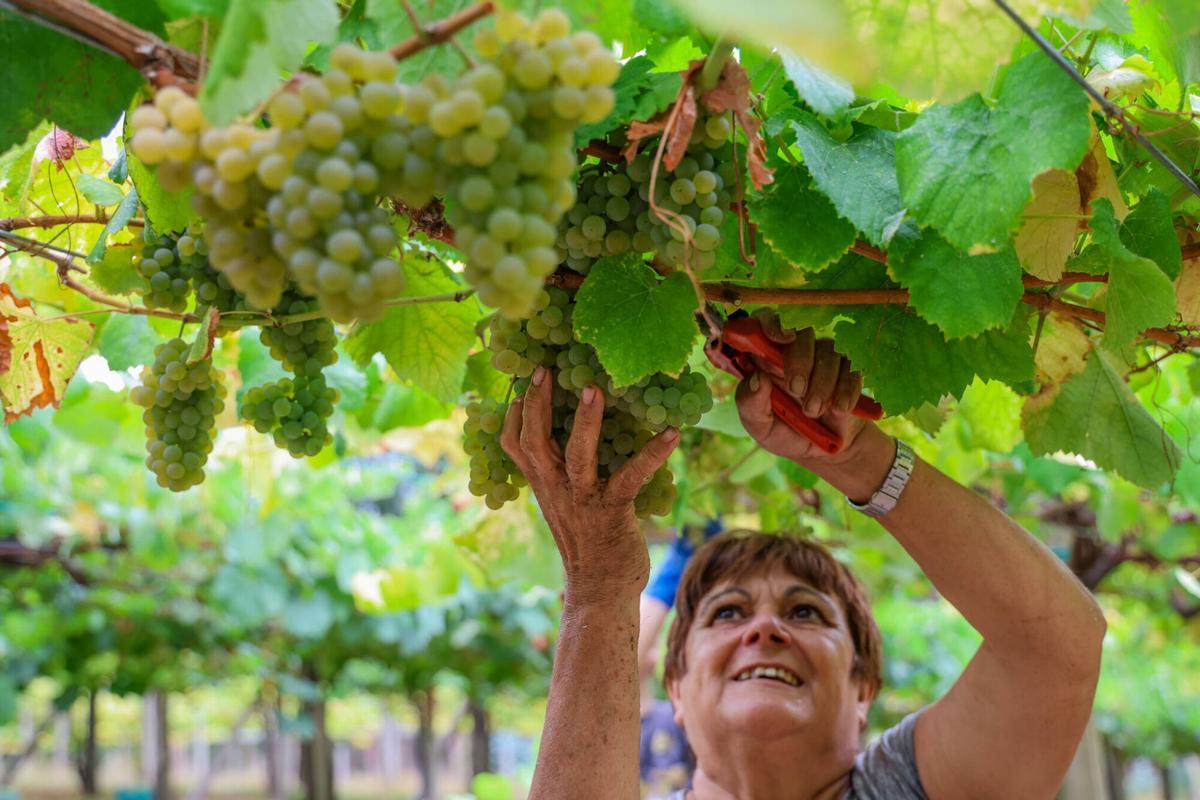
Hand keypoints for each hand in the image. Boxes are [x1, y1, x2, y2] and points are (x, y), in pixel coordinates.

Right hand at [501, 366, 679, 604]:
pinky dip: (651, 453)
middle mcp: (556, 490)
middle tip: (545, 369)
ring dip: (585, 422)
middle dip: (538, 403)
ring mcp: (582, 501)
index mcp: (544, 486)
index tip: (523, 383)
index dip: (515, 414)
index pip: (515, 446)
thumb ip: (566, 475)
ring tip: (593, 389)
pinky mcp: (611, 511)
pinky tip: (672, 432)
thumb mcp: (568, 505)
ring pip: (575, 455)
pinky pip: (631, 477)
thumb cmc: (589, 544)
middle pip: (535, 441)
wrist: (599, 592)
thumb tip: (581, 440)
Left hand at [734, 314, 869, 466]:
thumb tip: (756, 377)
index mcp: (766, 359)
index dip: (772, 323)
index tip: (781, 337)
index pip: (765, 323)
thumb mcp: (759, 426)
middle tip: (797, 390)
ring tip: (813, 412)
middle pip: (801, 333)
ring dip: (822, 384)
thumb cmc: (785, 433)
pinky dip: (846, 389)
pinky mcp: (848, 370)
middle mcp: (795, 352)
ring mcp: (824, 358)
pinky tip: (840, 410)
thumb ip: (750, 404)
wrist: (823, 452)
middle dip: (800, 360)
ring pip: (828, 351)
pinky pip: (852, 368)